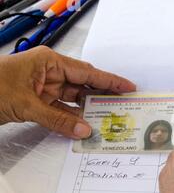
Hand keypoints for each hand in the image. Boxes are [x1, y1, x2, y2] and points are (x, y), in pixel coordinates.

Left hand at [0, 46, 135, 138]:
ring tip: (109, 119)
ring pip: (73, 99)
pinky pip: (61, 110)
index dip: (110, 80)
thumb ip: (57, 119)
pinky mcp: (37, 101)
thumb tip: (84, 130)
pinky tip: (84, 126)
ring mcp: (44, 87)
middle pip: (83, 85)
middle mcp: (49, 72)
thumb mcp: (26, 104)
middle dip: (102, 95)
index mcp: (49, 62)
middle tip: (123, 105)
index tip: (128, 87)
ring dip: (88, 110)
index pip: (87, 71)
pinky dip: (72, 119)